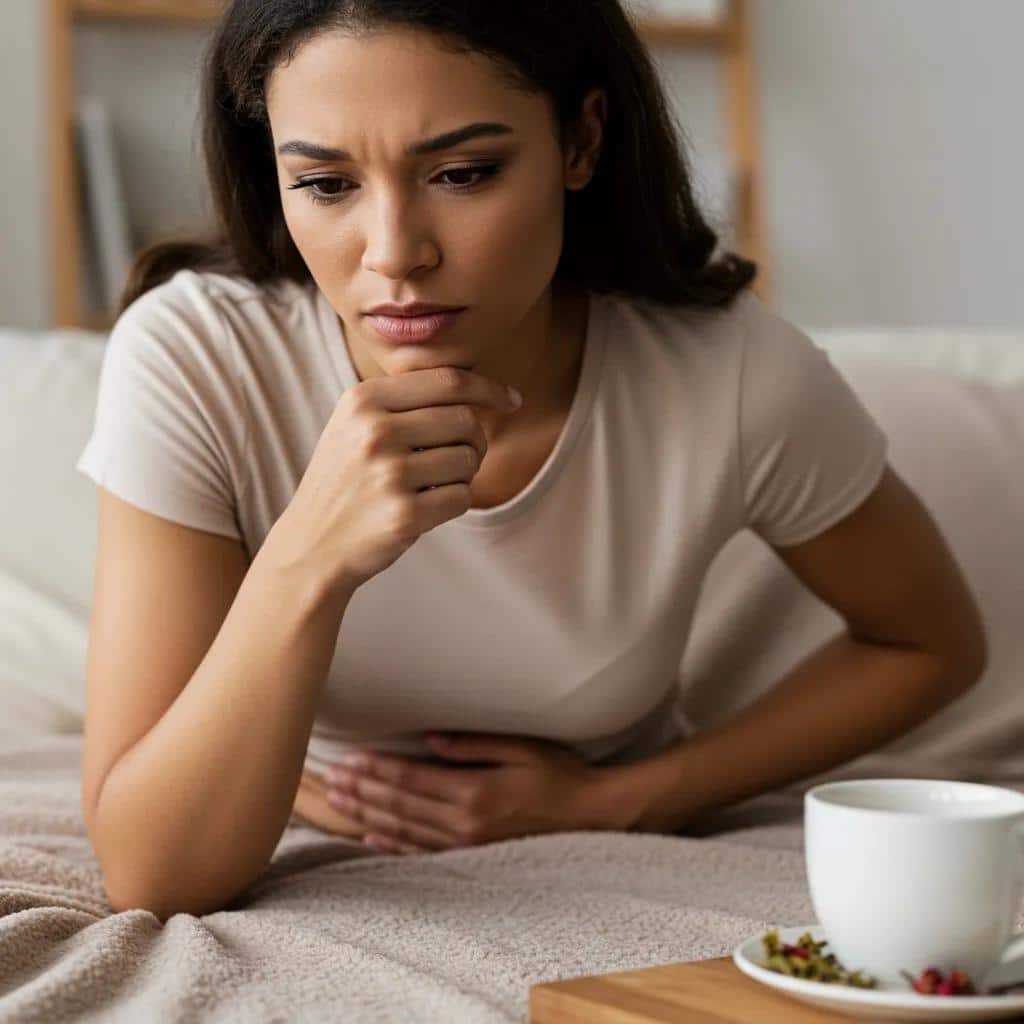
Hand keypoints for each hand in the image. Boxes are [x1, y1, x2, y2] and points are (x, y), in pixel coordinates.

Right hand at [277, 366, 522, 597]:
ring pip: (468, 460)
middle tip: (459, 458)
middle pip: (466, 420)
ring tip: (430, 486)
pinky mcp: (404, 514)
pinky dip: (454, 503)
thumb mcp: (356, 426)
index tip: (512, 400)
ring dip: (463, 475)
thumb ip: (407, 401)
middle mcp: (375, 432)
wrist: (311, 546)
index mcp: (363, 400)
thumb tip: (486, 390)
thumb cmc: (347, 482)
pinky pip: (462, 497)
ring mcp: (389, 474)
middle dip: (475, 440)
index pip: (448, 380)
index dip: (489, 388)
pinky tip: (424, 509)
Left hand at [322, 732, 605, 853]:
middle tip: (331, 779)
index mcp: (474, 792)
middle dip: (363, 791)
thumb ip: (474, 744)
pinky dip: (393, 844)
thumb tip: (430, 739)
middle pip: (401, 806)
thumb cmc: (559, 774)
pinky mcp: (474, 856)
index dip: (377, 770)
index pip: (412, 780)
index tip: (349, 760)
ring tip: (340, 802)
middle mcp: (465, 822)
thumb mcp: (522, 747)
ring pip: (404, 830)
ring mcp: (468, 844)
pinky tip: (371, 836)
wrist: (591, 816)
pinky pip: (422, 852)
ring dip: (368, 815)